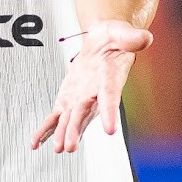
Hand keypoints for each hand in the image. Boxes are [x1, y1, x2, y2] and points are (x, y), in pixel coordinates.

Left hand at [31, 20, 152, 153]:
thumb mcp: (123, 34)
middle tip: (69, 146)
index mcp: (110, 79)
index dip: (110, 112)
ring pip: (70, 120)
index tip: (110, 130)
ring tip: (56, 148)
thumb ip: (132, 38)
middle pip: (85, 114)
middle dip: (76, 130)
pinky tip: (36, 143)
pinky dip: (45, 130)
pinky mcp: (67, 100)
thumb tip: (145, 38)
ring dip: (62, 134)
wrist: (104, 44)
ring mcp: (80, 100)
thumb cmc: (115, 40)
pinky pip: (55, 118)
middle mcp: (95, 95)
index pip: (110, 97)